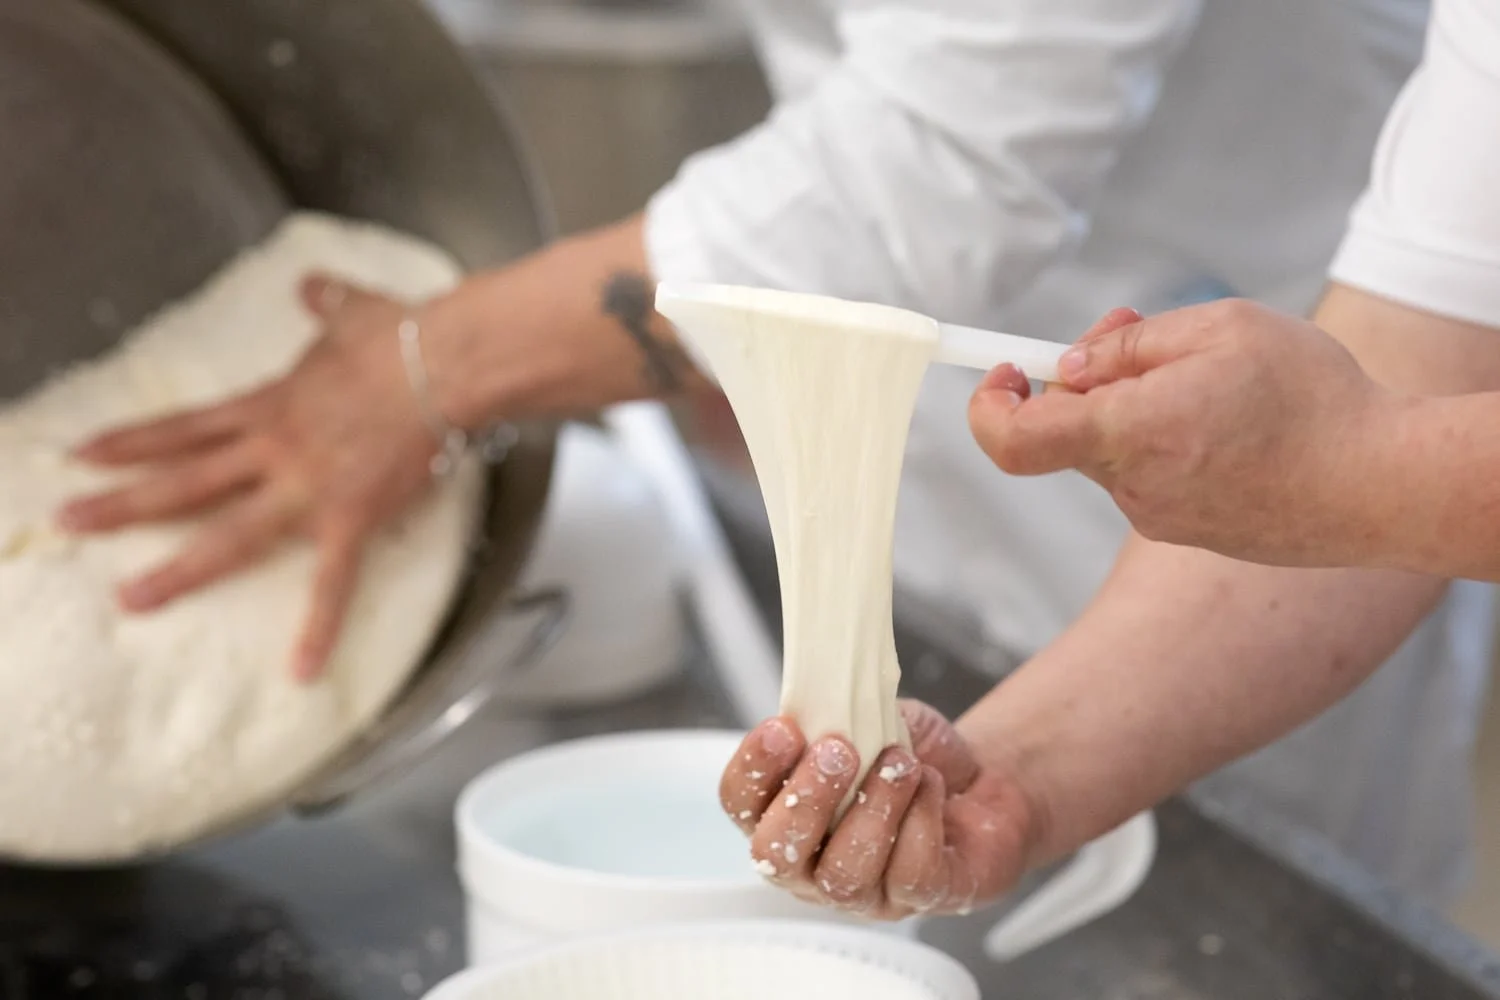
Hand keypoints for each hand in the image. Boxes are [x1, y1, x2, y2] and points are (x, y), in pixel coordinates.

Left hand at [57, 274, 442, 680]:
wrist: (445, 363)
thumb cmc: (404, 335)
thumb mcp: (353, 310)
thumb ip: (325, 302)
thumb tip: (311, 285)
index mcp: (270, 405)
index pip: (186, 427)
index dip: (132, 442)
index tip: (83, 455)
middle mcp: (274, 449)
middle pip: (184, 481)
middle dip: (122, 503)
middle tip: (69, 522)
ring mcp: (308, 488)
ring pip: (228, 534)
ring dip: (177, 568)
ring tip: (131, 597)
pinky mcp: (352, 518)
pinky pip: (332, 582)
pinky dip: (317, 627)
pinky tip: (301, 670)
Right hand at [720, 701, 1040, 919]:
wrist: (977, 782)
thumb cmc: (907, 755)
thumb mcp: (868, 716)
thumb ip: (837, 709)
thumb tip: (822, 686)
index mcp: (783, 813)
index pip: (741, 804)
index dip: (753, 769)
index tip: (783, 728)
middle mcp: (811, 864)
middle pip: (776, 856)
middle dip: (805, 800)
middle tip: (839, 751)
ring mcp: (862, 892)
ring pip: (844, 873)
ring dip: (871, 809)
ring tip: (899, 761)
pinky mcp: (917, 899)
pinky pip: (908, 876)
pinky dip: (920, 822)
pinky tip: (930, 784)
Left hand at [967, 300, 1400, 566]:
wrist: (1385, 486)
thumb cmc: (1312, 398)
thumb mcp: (1221, 328)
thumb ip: (1130, 343)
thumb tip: (1070, 367)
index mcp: (1129, 433)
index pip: (1012, 440)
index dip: (990, 406)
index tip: (1005, 372)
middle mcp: (1133, 487)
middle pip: (1069, 431)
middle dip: (1084, 377)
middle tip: (1129, 329)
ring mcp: (1161, 519)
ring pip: (1116, 450)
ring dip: (1134, 406)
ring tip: (1205, 371)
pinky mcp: (1192, 533)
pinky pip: (1153, 476)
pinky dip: (1166, 440)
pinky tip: (1228, 418)